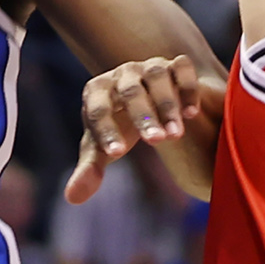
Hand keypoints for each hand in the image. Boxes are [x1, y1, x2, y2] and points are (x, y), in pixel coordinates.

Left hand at [68, 56, 221, 204]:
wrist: (147, 102)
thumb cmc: (119, 128)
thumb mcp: (103, 149)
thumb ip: (89, 170)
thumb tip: (72, 198)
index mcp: (97, 91)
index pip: (97, 109)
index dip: (106, 130)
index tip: (117, 153)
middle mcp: (122, 74)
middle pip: (129, 90)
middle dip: (143, 115)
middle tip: (156, 142)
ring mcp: (150, 66)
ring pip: (157, 76)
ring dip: (167, 105)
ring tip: (176, 136)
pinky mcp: (176, 65)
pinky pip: (182, 67)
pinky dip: (188, 87)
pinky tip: (192, 114)